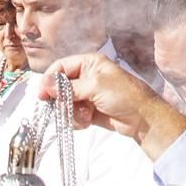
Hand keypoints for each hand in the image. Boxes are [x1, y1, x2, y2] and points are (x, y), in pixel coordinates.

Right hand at [40, 53, 185, 160]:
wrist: (143, 119)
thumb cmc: (123, 95)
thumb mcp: (95, 86)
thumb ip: (69, 87)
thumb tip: (46, 85)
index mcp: (90, 63)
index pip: (62, 66)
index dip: (50, 79)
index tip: (42, 93)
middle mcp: (87, 77)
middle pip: (61, 86)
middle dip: (62, 99)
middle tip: (64, 108)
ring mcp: (88, 95)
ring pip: (66, 103)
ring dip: (71, 112)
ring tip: (85, 116)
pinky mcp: (90, 111)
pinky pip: (73, 115)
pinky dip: (77, 120)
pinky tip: (88, 122)